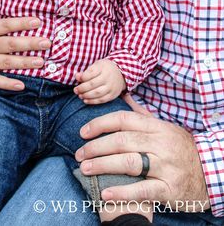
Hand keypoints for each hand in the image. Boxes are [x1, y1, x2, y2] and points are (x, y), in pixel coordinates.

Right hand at [0, 16, 50, 86]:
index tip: (38, 21)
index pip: (6, 25)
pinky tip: (21, 85)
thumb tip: (13, 23)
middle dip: (30, 43)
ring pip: (5, 62)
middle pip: (10, 43)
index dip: (21, 23)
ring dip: (24, 62)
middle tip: (48, 42)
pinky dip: (7, 83)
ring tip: (41, 62)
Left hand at [74, 59, 125, 103]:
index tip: (78, 78)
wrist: (121, 73)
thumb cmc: (105, 68)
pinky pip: (102, 100)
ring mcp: (111, 87)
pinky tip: (86, 100)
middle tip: (75, 90)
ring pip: (97, 93)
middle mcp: (108, 77)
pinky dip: (93, 101)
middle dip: (82, 88)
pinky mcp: (113, 95)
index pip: (91, 73)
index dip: (83, 77)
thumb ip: (86, 71)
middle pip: (93, 84)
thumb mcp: (97, 65)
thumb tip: (77, 76)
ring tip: (80, 95)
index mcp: (103, 67)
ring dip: (86, 95)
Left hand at [75, 110, 209, 209]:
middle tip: (79, 154)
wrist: (210, 173)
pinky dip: (121, 192)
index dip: (100, 124)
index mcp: (157, 127)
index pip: (123, 119)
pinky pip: (142, 190)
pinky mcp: (169, 189)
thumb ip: (142, 114)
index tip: (83, 132)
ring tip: (85, 169)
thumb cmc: (180, 148)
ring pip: (128, 163)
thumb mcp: (165, 127)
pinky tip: (105, 193)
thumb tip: (124, 96)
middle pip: (122, 141)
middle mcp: (161, 144)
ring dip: (102, 165)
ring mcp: (165, 166)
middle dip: (96, 147)